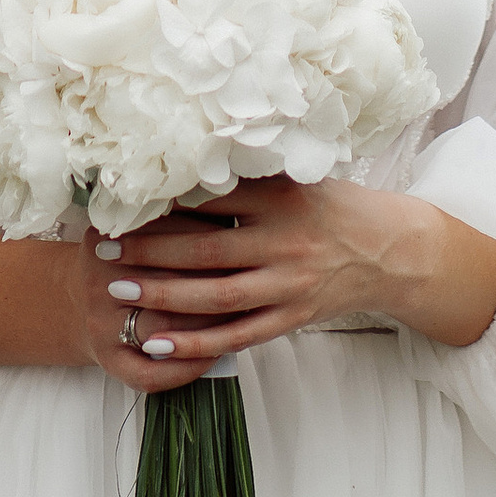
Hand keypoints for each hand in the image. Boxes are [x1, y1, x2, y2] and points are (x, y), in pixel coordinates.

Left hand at [75, 175, 495, 384]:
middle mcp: (284, 244)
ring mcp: (289, 287)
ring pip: (215, 297)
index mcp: (282, 199)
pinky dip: (195, 342)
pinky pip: (237, 335)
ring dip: (162, 294)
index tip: (123, 196)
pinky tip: (158, 341)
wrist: (390, 252)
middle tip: (105, 246)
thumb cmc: (332, 205)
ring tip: (118, 288)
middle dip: (149, 250)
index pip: (213, 197)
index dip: (165, 198)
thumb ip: (248, 173)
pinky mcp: (292, 319)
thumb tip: (185, 153)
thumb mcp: (296, 177)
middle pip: (205, 251)